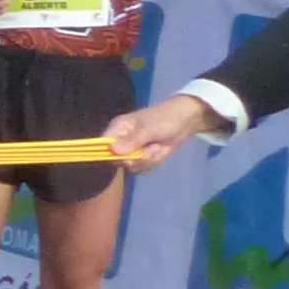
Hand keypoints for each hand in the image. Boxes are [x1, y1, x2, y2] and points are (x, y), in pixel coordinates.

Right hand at [102, 94, 217, 168]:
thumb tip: (112, 150)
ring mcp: (132, 150)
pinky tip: (160, 152)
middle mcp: (121, 140)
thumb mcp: (148, 129)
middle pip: (117, 160)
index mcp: (117, 128)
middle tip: (150, 150)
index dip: (110, 154)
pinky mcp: (143, 158)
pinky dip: (153, 163)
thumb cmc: (164, 119)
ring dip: (148, 160)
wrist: (185, 121)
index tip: (126, 157)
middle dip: (136, 159)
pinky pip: (142, 168)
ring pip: (132, 166)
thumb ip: (131, 141)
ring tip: (158, 147)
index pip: (103, 145)